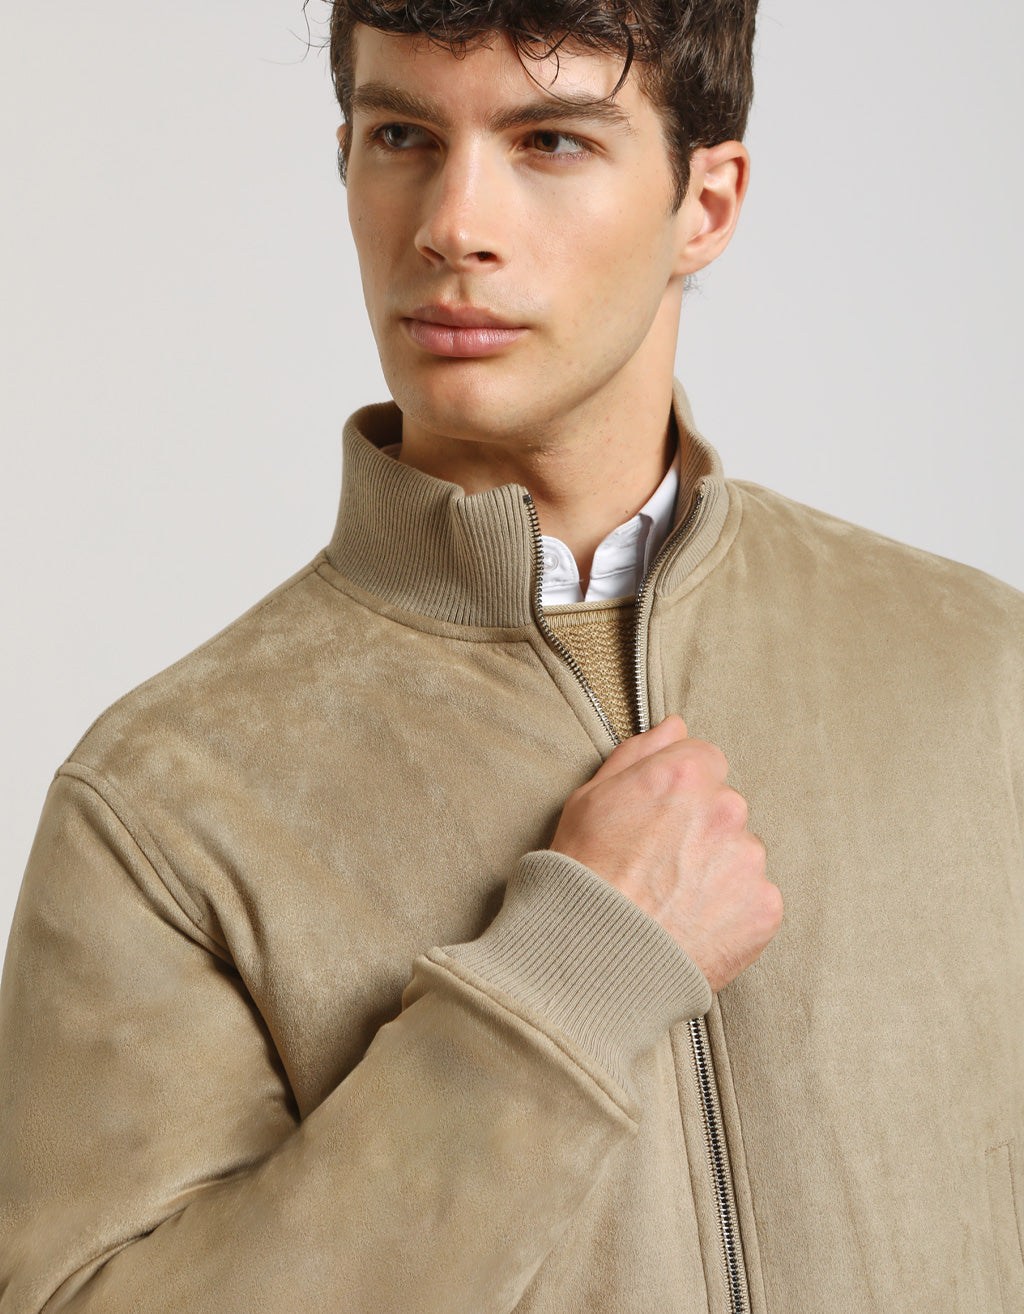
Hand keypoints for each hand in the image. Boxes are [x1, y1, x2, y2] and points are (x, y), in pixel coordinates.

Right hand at [550, 715, 781, 991]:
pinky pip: (754, 898)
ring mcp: (749, 860)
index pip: (705, 760)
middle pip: (725, 807)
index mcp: (686, 774)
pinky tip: (691, 924)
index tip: (657, 822)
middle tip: (659, 867)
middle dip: (700, 830)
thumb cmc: (582, 876)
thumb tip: (675, 725)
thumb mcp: (589, 799)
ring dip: (717, 870)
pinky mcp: (765, 907)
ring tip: (672, 902)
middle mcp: (727, 808)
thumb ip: (639, 754)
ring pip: (741, 854)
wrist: (596, 958)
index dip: (678, 791)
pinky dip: (730, 911)